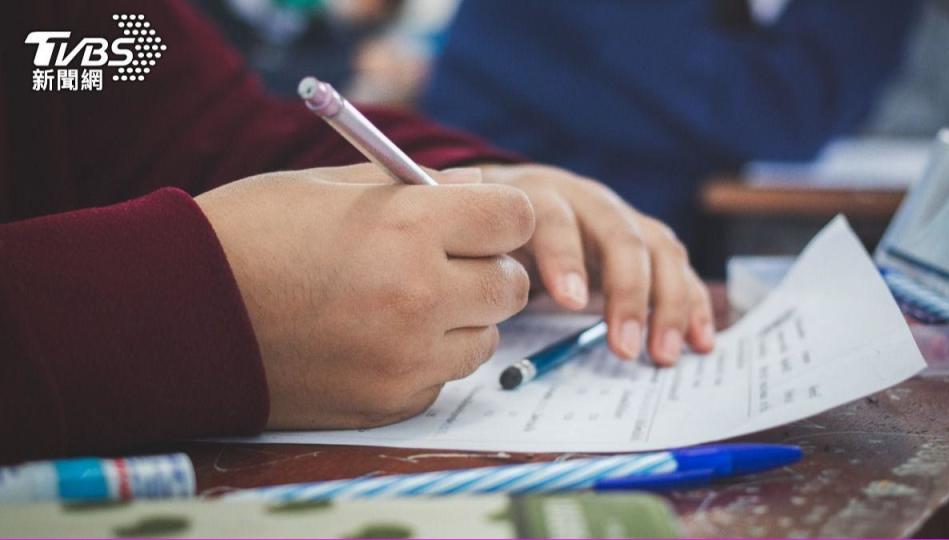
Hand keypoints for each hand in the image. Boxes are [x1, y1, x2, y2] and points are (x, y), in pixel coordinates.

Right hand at [195, 164, 533, 428]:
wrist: (176, 314)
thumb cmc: (249, 234)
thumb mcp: (330, 185)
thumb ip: (418, 186)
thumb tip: (479, 188)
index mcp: (407, 228)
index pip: (516, 218)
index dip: (503, 215)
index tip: (483, 220)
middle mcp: (419, 298)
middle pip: (512, 286)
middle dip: (489, 269)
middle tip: (447, 262)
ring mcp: (405, 359)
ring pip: (484, 339)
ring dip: (461, 319)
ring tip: (404, 302)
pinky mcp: (387, 403)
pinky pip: (441, 379)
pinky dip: (425, 360)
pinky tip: (375, 339)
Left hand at [480, 164, 714, 365]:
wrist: (516, 194)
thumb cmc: (490, 226)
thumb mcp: (468, 225)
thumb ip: (460, 238)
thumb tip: (454, 266)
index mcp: (538, 195)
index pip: (554, 218)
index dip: (564, 257)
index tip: (570, 302)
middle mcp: (588, 200)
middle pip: (620, 236)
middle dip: (629, 293)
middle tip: (624, 348)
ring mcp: (622, 218)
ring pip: (658, 250)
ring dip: (668, 304)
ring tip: (661, 356)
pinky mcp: (645, 240)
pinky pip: (678, 268)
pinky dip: (694, 303)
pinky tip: (699, 342)